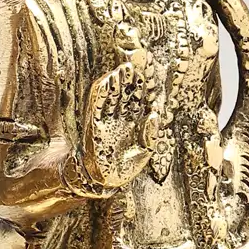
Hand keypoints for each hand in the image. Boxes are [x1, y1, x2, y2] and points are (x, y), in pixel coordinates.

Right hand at [79, 27, 157, 190]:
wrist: (103, 183)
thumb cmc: (123, 170)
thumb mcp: (144, 154)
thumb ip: (150, 135)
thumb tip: (154, 115)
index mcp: (132, 126)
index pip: (138, 103)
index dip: (141, 88)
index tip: (145, 74)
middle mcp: (118, 121)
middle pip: (124, 96)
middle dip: (128, 81)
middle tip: (132, 65)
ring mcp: (106, 123)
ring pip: (111, 99)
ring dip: (115, 84)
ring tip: (120, 70)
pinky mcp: (94, 127)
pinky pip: (97, 108)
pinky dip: (100, 95)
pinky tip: (104, 83)